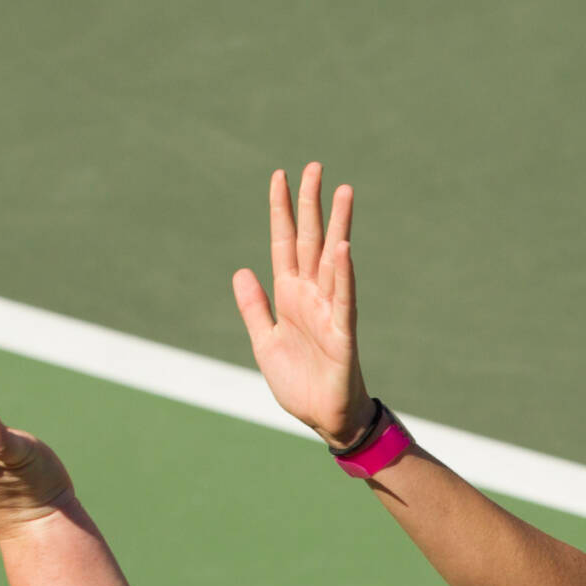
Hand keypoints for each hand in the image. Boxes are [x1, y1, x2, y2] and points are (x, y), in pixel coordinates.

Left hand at [233, 163, 372, 444]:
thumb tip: (241, 270)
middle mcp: (312, 296)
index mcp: (290, 296)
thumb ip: (254, 306)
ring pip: (333, 260)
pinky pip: (344, 298)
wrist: (325, 418)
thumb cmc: (300, 382)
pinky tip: (343, 247)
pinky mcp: (342, 334)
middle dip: (312, 204)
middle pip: (310, 240)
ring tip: (344, 192)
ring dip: (337, 226)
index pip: (284, 243)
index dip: (281, 211)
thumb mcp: (265, 341)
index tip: (281, 176)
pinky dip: (343, 273)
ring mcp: (329, 311)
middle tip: (316, 167)